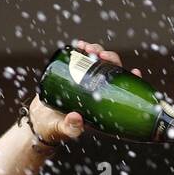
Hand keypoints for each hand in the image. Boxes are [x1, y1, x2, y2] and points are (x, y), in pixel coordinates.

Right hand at [27, 39, 142, 145]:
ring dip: (96, 51)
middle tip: (100, 55)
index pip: (122, 90)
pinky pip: (81, 59)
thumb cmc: (55, 128)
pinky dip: (81, 50)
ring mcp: (85, 81)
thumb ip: (70, 128)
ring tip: (87, 48)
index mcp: (102, 105)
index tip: (134, 71)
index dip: (131, 81)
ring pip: (97, 62)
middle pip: (111, 71)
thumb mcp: (64, 129)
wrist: (39, 121)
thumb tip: (76, 118)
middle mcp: (97, 91)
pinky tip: (79, 45)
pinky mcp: (73, 74)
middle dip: (110, 59)